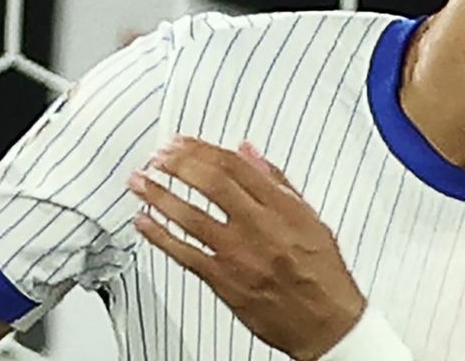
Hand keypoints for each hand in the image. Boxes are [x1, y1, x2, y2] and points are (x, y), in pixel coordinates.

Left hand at [127, 136, 365, 360]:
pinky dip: (159, 235)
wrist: (325, 322)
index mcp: (282, 208)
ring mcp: (238, 254)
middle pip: (210, 184)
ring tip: (139, 181)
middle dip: (178, 164)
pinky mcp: (223, 281)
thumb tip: (250, 154)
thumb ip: (277, 182)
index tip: (185, 142)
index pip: (236, 166)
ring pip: (190, 216)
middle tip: (159, 155)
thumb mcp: (310, 218)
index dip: (203, 149)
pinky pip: (183, 254)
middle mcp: (259, 227)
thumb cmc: (322, 273)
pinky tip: (143, 222)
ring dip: (159, 194)